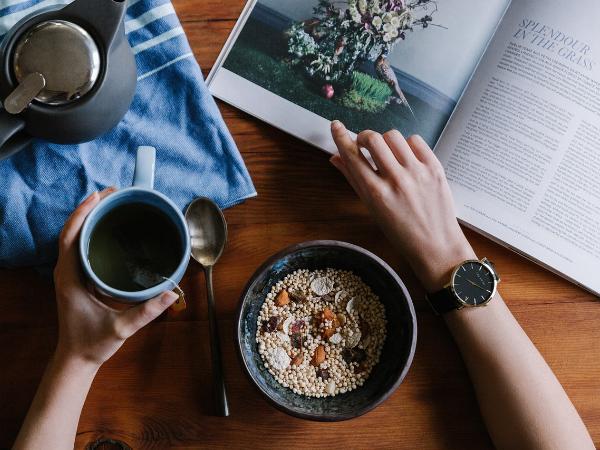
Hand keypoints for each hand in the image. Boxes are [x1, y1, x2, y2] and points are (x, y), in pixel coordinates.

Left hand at [53, 188, 177, 367]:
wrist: (77, 358)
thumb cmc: (93, 343)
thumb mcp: (121, 328)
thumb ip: (146, 311)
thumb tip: (172, 293)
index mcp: (70, 278)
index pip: (70, 237)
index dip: (82, 213)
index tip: (99, 196)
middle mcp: (66, 271)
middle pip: (72, 230)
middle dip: (89, 208)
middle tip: (113, 193)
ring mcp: (70, 274)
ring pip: (74, 236)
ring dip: (90, 217)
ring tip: (111, 202)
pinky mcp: (77, 277)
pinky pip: (80, 246)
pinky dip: (91, 231)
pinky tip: (108, 227)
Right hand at [329, 120, 475, 290]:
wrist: (436, 245)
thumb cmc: (401, 232)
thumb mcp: (372, 209)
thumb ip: (353, 180)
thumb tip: (336, 158)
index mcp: (376, 193)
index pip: (352, 156)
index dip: (341, 137)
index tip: (336, 126)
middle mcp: (396, 180)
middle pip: (373, 139)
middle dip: (364, 137)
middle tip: (365, 144)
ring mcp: (417, 172)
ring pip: (393, 136)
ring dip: (385, 141)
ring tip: (388, 153)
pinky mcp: (435, 168)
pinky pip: (415, 140)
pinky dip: (407, 144)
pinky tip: (406, 157)